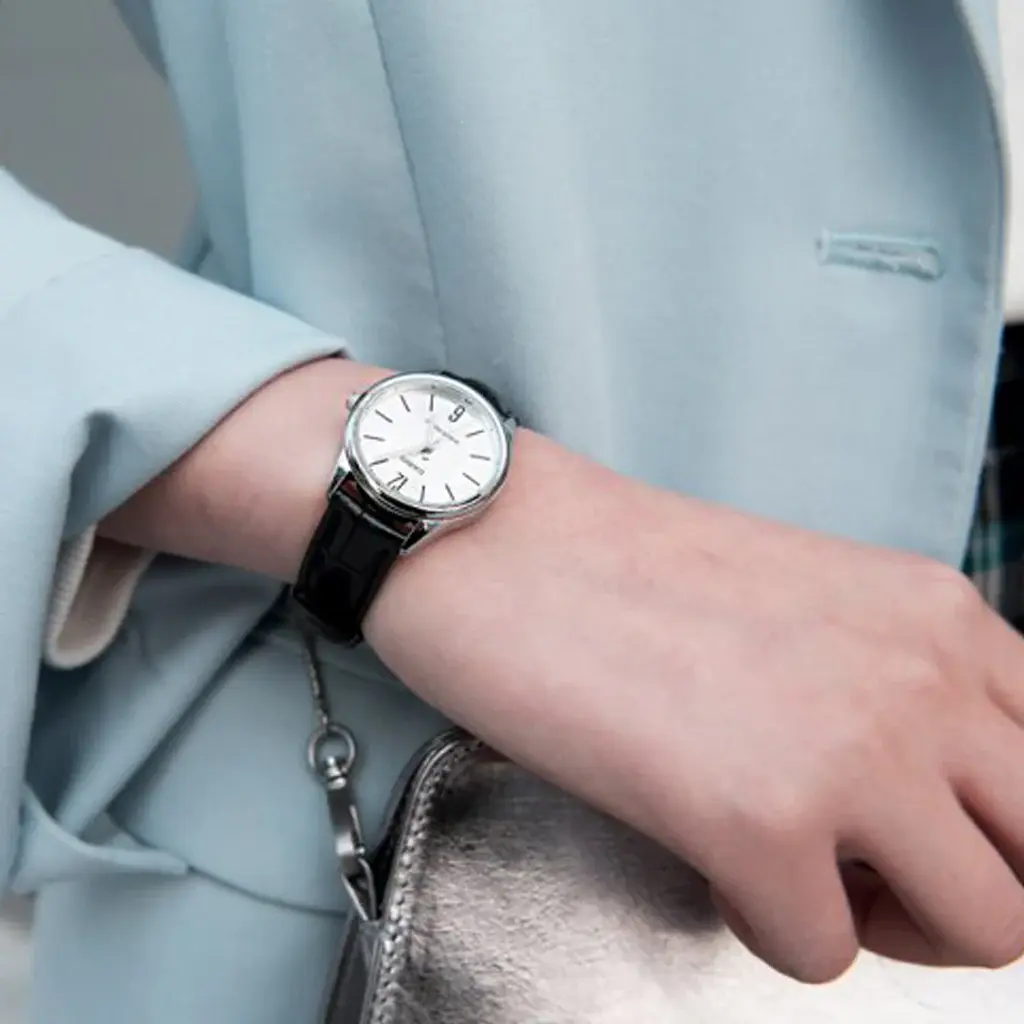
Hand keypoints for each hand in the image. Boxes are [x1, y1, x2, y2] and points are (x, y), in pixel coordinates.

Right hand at [367, 430, 1023, 983]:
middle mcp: (920, 679)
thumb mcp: (804, 598)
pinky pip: (823, 953)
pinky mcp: (756, 822)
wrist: (493, 539)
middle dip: (963, 884)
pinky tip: (705, 853)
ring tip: (795, 870)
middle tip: (867, 867)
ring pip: (987, 931)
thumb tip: (924, 787)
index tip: (931, 832)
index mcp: (936, 614)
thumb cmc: (619, 565)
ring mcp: (850, 751)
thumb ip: (891, 676)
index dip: (1002, 821)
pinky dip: (766, 924)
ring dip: (887, 923)